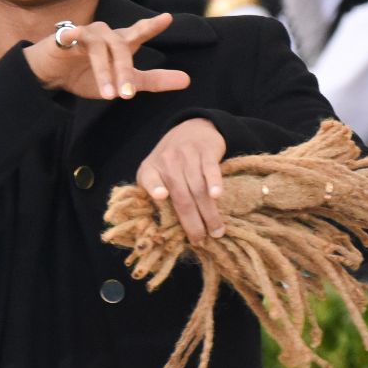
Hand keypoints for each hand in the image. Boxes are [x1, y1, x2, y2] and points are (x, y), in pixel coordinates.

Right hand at [22, 14, 191, 99]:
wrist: (51, 76)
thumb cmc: (87, 76)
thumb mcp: (124, 82)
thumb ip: (154, 80)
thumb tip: (187, 80)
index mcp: (121, 42)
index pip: (139, 33)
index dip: (152, 26)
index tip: (166, 19)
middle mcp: (106, 35)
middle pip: (122, 49)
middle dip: (125, 72)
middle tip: (127, 95)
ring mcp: (86, 34)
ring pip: (101, 50)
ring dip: (104, 72)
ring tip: (108, 94)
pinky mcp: (65, 38)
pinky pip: (70, 36)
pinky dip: (70, 36)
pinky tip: (69, 38)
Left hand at [137, 118, 226, 243]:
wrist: (191, 128)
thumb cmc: (172, 160)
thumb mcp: (156, 171)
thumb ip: (155, 192)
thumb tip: (162, 228)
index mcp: (151, 169)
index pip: (149, 180)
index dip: (154, 188)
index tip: (161, 196)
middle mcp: (168, 161)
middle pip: (181, 195)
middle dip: (192, 221)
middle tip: (201, 239)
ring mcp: (187, 155)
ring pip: (198, 188)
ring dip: (208, 212)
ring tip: (216, 230)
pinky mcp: (206, 151)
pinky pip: (210, 169)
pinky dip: (214, 183)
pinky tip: (218, 196)